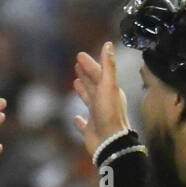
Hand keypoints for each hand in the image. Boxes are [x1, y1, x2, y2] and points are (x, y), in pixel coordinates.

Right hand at [72, 41, 130, 156]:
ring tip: (75, 82)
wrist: (110, 142)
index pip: (99, 74)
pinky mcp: (91, 130)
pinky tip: (75, 118)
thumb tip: (108, 44)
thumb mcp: (109, 86)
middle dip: (86, 75)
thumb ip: (109, 66)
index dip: (90, 64)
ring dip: (83, 91)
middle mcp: (104, 102)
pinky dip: (79, 120)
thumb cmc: (109, 114)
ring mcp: (97, 116)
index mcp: (110, 91)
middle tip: (76, 65)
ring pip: (89, 100)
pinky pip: (83, 123)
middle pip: (94, 85)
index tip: (79, 56)